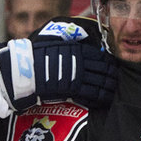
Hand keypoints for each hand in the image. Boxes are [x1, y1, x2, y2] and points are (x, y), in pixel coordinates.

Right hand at [0, 36, 117, 111]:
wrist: (25, 70)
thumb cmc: (37, 56)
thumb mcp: (56, 43)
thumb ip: (70, 45)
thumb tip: (80, 41)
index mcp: (77, 50)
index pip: (99, 57)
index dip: (109, 64)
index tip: (113, 68)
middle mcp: (80, 62)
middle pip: (103, 70)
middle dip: (112, 77)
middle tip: (116, 81)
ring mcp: (76, 76)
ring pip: (100, 83)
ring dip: (108, 88)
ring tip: (112, 91)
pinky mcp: (72, 90)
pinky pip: (91, 94)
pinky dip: (100, 97)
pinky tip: (104, 99)